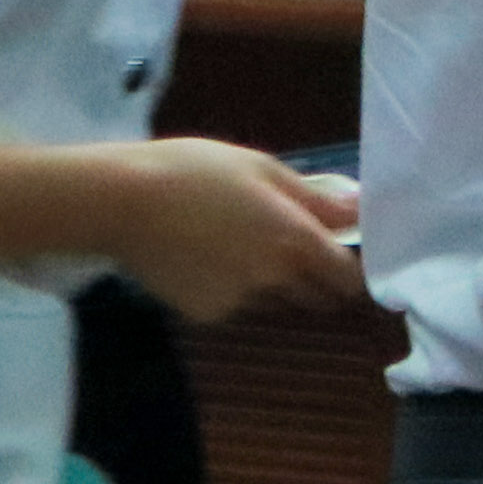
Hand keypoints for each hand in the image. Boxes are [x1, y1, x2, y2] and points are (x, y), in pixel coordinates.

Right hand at [90, 137, 365, 324]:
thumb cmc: (198, 172)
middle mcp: (271, 280)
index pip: (347, 279)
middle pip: (315, 297)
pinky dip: (233, 289)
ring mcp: (236, 302)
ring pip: (274, 301)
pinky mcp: (204, 314)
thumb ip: (315, 197)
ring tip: (239, 243)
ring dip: (273, 284)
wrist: (125, 203)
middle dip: (316, 280)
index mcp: (293, 241)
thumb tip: (358, 211)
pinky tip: (206, 257)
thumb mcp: (263, 169)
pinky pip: (236, 305)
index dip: (350, 270)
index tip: (343, 253)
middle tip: (296, 247)